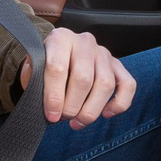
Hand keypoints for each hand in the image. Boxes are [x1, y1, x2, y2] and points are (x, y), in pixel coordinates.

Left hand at [20, 28, 136, 129]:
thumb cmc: (43, 65)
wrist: (56, 54)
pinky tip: (105, 114)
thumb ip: (35, 82)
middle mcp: (84, 42)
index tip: (51, 116)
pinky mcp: (117, 65)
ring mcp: (103, 53)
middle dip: (72, 106)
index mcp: (60, 38)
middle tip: (63, 118)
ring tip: (78, 122)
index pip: (58, 68)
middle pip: (83, 79)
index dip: (54, 96)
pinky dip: (119, 103)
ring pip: (106, 84)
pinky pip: (128, 85)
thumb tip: (49, 108)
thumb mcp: (32, 69)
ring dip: (92, 110)